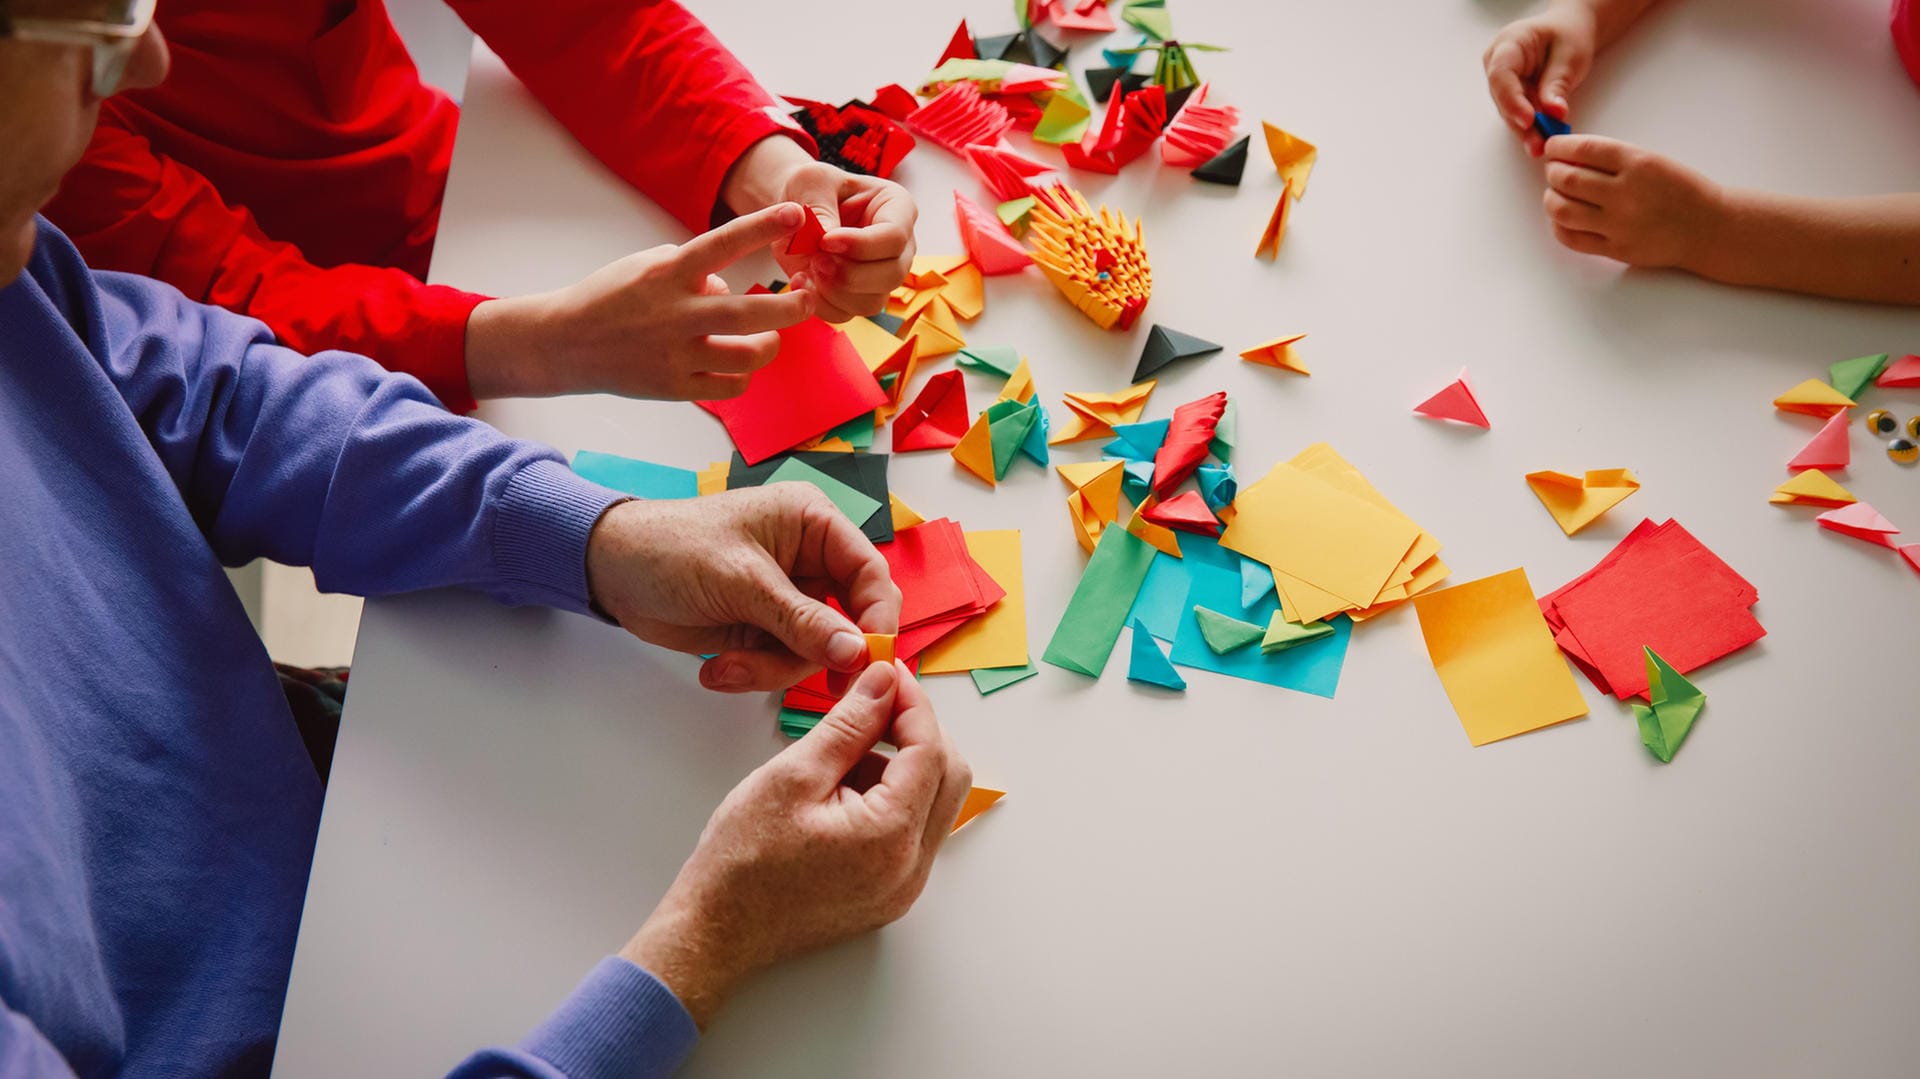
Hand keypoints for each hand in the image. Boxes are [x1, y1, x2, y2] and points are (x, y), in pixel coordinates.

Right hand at [464, 203, 816, 401]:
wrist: (566, 343)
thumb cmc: (611, 298)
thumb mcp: (646, 265)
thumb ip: (692, 270)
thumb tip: (727, 286)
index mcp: (668, 274)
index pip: (723, 243)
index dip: (762, 227)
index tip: (796, 213)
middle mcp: (675, 314)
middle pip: (748, 312)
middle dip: (791, 306)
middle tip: (809, 298)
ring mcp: (676, 355)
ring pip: (746, 356)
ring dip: (770, 345)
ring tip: (771, 337)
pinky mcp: (675, 387)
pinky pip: (730, 386)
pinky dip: (743, 376)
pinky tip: (738, 365)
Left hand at [585, 484, 901, 691]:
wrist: (611, 571)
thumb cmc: (671, 548)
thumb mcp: (741, 581)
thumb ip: (801, 618)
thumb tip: (856, 651)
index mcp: (813, 523)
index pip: (869, 572)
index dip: (877, 618)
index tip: (869, 660)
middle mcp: (809, 560)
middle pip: (849, 619)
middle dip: (816, 653)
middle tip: (811, 685)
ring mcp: (788, 598)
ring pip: (814, 650)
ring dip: (774, 668)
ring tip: (729, 666)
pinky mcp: (765, 628)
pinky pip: (783, 662)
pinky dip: (754, 672)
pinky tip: (719, 668)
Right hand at [620, 661, 971, 1027]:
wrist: (715, 931)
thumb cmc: (742, 862)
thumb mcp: (794, 775)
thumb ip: (849, 723)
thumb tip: (884, 682)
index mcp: (890, 837)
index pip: (930, 751)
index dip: (913, 704)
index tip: (887, 676)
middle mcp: (910, 869)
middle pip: (948, 778)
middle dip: (918, 733)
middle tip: (875, 704)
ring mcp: (903, 888)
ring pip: (933, 805)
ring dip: (905, 766)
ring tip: (844, 752)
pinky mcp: (889, 895)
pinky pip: (912, 833)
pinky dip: (893, 799)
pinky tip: (845, 789)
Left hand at [723, 136, 916, 321]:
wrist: (795, 211)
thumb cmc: (811, 188)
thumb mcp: (811, 181)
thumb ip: (820, 206)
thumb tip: (826, 237)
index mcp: (897, 208)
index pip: (894, 237)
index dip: (861, 245)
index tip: (826, 240)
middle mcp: (898, 247)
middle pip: (892, 275)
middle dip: (850, 274)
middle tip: (816, 260)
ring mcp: (880, 275)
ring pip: (872, 302)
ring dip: (834, 292)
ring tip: (808, 268)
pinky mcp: (857, 296)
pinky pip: (846, 314)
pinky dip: (820, 304)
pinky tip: (802, 281)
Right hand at [1483, 2, 1597, 155]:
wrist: (1568, 33)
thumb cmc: (1568, 35)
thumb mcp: (1570, 54)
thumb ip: (1558, 82)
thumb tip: (1553, 112)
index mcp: (1509, 44)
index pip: (1501, 75)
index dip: (1512, 100)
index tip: (1528, 120)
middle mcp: (1497, 65)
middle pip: (1503, 99)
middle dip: (1521, 124)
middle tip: (1539, 145)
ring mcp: (1503, 83)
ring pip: (1510, 113)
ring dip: (1527, 132)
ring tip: (1543, 147)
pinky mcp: (1512, 98)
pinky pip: (1520, 116)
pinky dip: (1534, 129)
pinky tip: (1544, 140)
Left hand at [1541, 135, 1725, 267]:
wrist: (1708, 227)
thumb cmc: (1679, 190)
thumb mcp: (1652, 161)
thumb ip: (1613, 158)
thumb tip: (1568, 155)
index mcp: (1638, 163)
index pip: (1584, 149)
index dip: (1559, 147)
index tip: (1552, 148)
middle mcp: (1626, 193)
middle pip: (1567, 179)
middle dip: (1552, 172)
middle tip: (1553, 171)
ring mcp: (1619, 224)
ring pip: (1562, 210)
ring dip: (1550, 198)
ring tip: (1556, 194)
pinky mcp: (1616, 249)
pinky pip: (1571, 238)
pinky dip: (1558, 225)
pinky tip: (1563, 218)